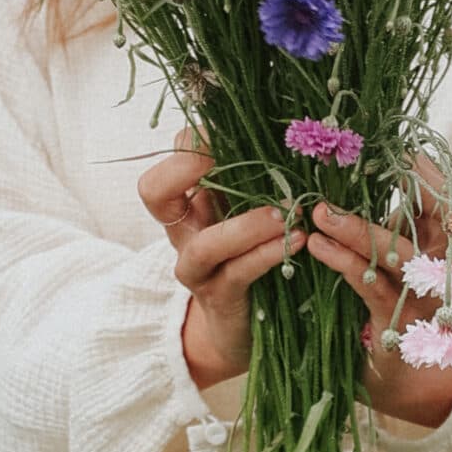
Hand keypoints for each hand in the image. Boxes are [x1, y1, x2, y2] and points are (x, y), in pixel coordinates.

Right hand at [138, 129, 302, 390]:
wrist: (239, 323)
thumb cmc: (250, 252)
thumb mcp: (248, 207)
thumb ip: (257, 175)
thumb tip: (295, 128)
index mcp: (189, 200)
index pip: (174, 155)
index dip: (194, 140)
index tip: (231, 130)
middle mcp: (184, 231)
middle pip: (154, 192)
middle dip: (186, 167)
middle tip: (226, 157)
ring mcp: (198, 268)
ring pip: (205, 244)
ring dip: (246, 225)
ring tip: (286, 214)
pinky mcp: (220, 298)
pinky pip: (238, 274)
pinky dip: (267, 254)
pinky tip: (296, 241)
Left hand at [303, 161, 451, 429]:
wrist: (402, 380)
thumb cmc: (388, 308)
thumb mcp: (391, 261)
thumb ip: (379, 224)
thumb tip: (345, 173)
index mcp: (438, 249)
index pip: (446, 202)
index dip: (429, 174)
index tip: (400, 146)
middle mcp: (437, 270)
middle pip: (437, 221)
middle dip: (404, 188)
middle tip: (359, 162)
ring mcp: (421, 299)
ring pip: (398, 254)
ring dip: (357, 229)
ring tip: (319, 211)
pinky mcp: (397, 326)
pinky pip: (373, 287)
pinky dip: (344, 263)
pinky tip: (317, 247)